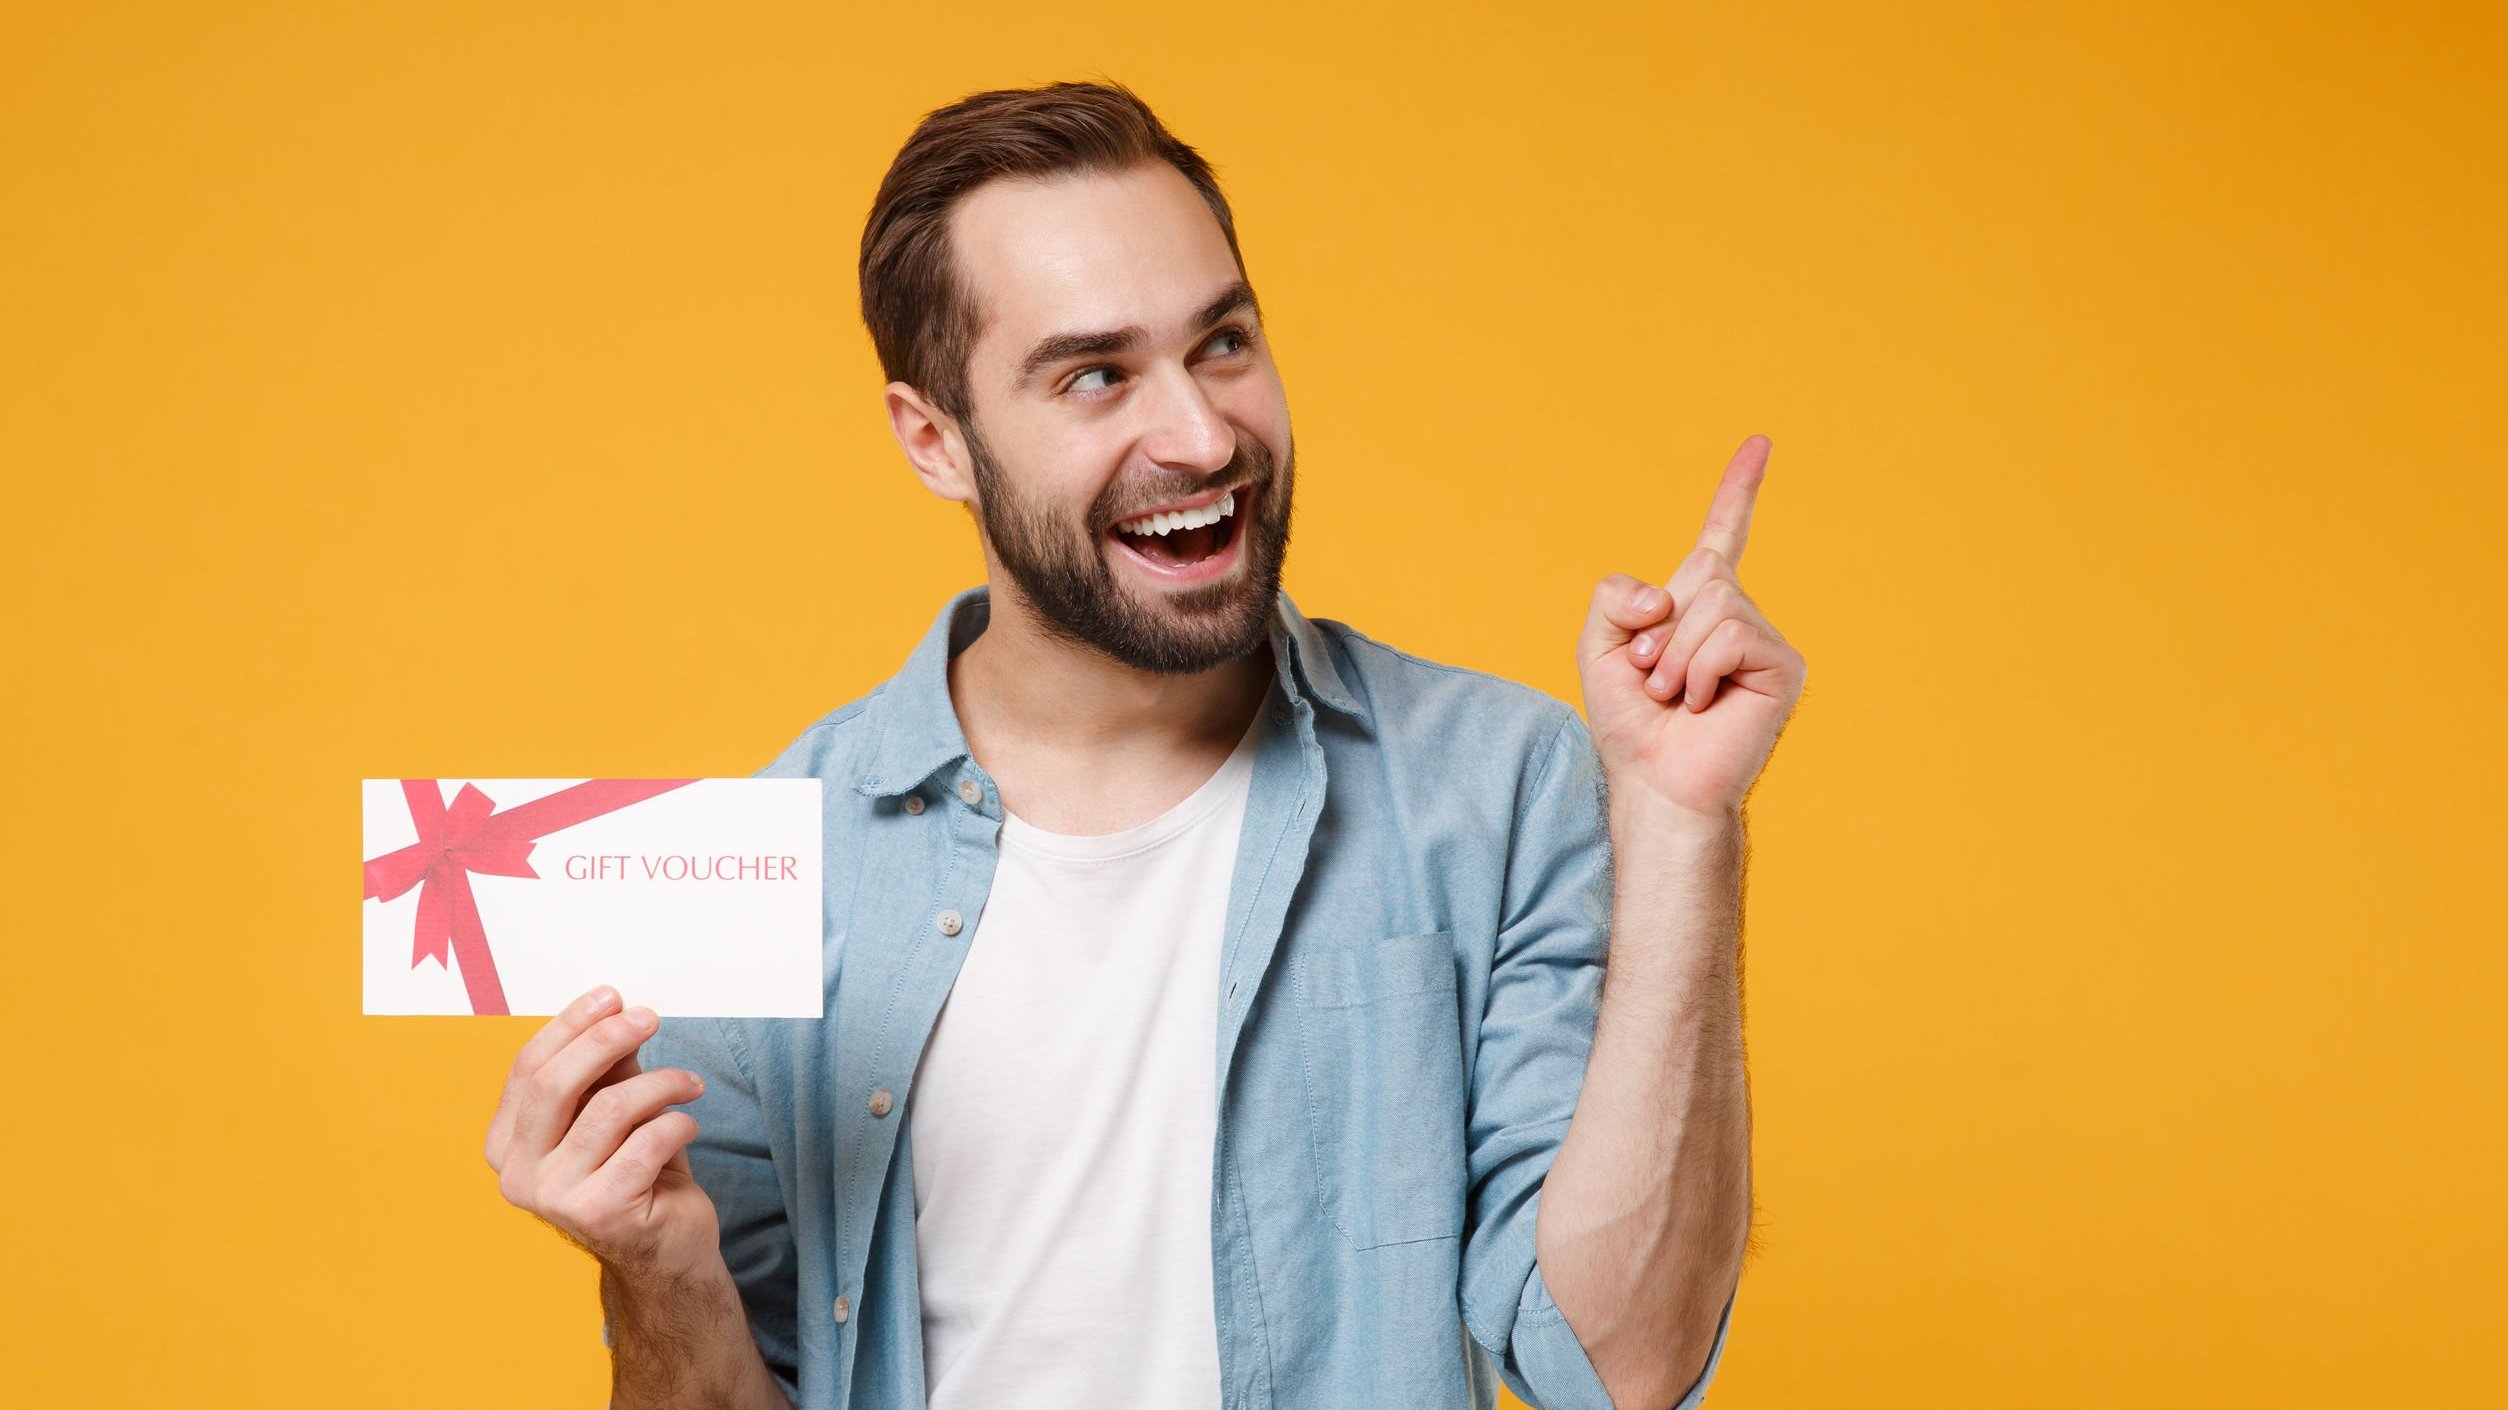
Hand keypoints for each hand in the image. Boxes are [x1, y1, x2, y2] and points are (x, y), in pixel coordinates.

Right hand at [483, 985, 719, 1280]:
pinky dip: (678, 1123)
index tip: (611, 996)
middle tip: (648, 1017)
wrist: (665, 1248)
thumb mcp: (614, 1110)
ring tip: (690, 1083)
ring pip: (610, 1109)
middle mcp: (518, 1174)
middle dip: (606, 1039)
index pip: (528, 1069)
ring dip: (661, 1084)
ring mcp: (554, 1198)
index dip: (569, 1025)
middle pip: (555, 1084)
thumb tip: (613, 1010)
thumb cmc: (637, 1171)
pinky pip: (646, 1142)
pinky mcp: (600, 1212)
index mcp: (506, 1144)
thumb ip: (605, 1069)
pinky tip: (689, 1125)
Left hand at [1578, 435, 1807, 824]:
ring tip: (1677, 696)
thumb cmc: (1631, 724)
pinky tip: (1703, 703)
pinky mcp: (1785, 666)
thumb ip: (1614, 596)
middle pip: (1702, 570)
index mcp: (1699, 605)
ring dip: (1674, 654)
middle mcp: (1739, 616)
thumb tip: (1666, 595)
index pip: (1723, 535)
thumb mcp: (1599, 646)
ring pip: (1714, 600)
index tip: (1760, 443)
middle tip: (1656, 679)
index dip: (1739, 490)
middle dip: (1659, 627)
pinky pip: (1731, 633)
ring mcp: (1765, 640)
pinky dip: (1700, 668)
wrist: (1655, 782)